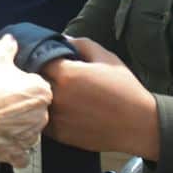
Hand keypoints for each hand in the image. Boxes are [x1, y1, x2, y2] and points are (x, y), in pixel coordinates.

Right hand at [0, 36, 50, 166]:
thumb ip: (7, 46)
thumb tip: (11, 41)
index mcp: (41, 91)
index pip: (38, 86)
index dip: (22, 86)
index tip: (8, 86)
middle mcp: (42, 116)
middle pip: (35, 110)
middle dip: (21, 107)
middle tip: (0, 102)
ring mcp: (29, 137)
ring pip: (29, 131)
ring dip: (17, 127)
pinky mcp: (16, 153)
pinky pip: (21, 154)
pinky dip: (14, 149)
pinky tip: (1, 140)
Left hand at [44, 37, 158, 154]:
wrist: (138, 124)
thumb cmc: (125, 89)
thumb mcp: (107, 58)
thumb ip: (82, 44)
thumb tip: (62, 38)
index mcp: (67, 75)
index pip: (38, 60)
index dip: (41, 58)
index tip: (49, 60)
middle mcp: (57, 96)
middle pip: (35, 82)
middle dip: (40, 76)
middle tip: (52, 76)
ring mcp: (57, 117)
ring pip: (38, 102)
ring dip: (43, 96)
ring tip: (59, 94)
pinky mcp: (60, 134)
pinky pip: (44, 121)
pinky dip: (49, 114)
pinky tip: (63, 110)